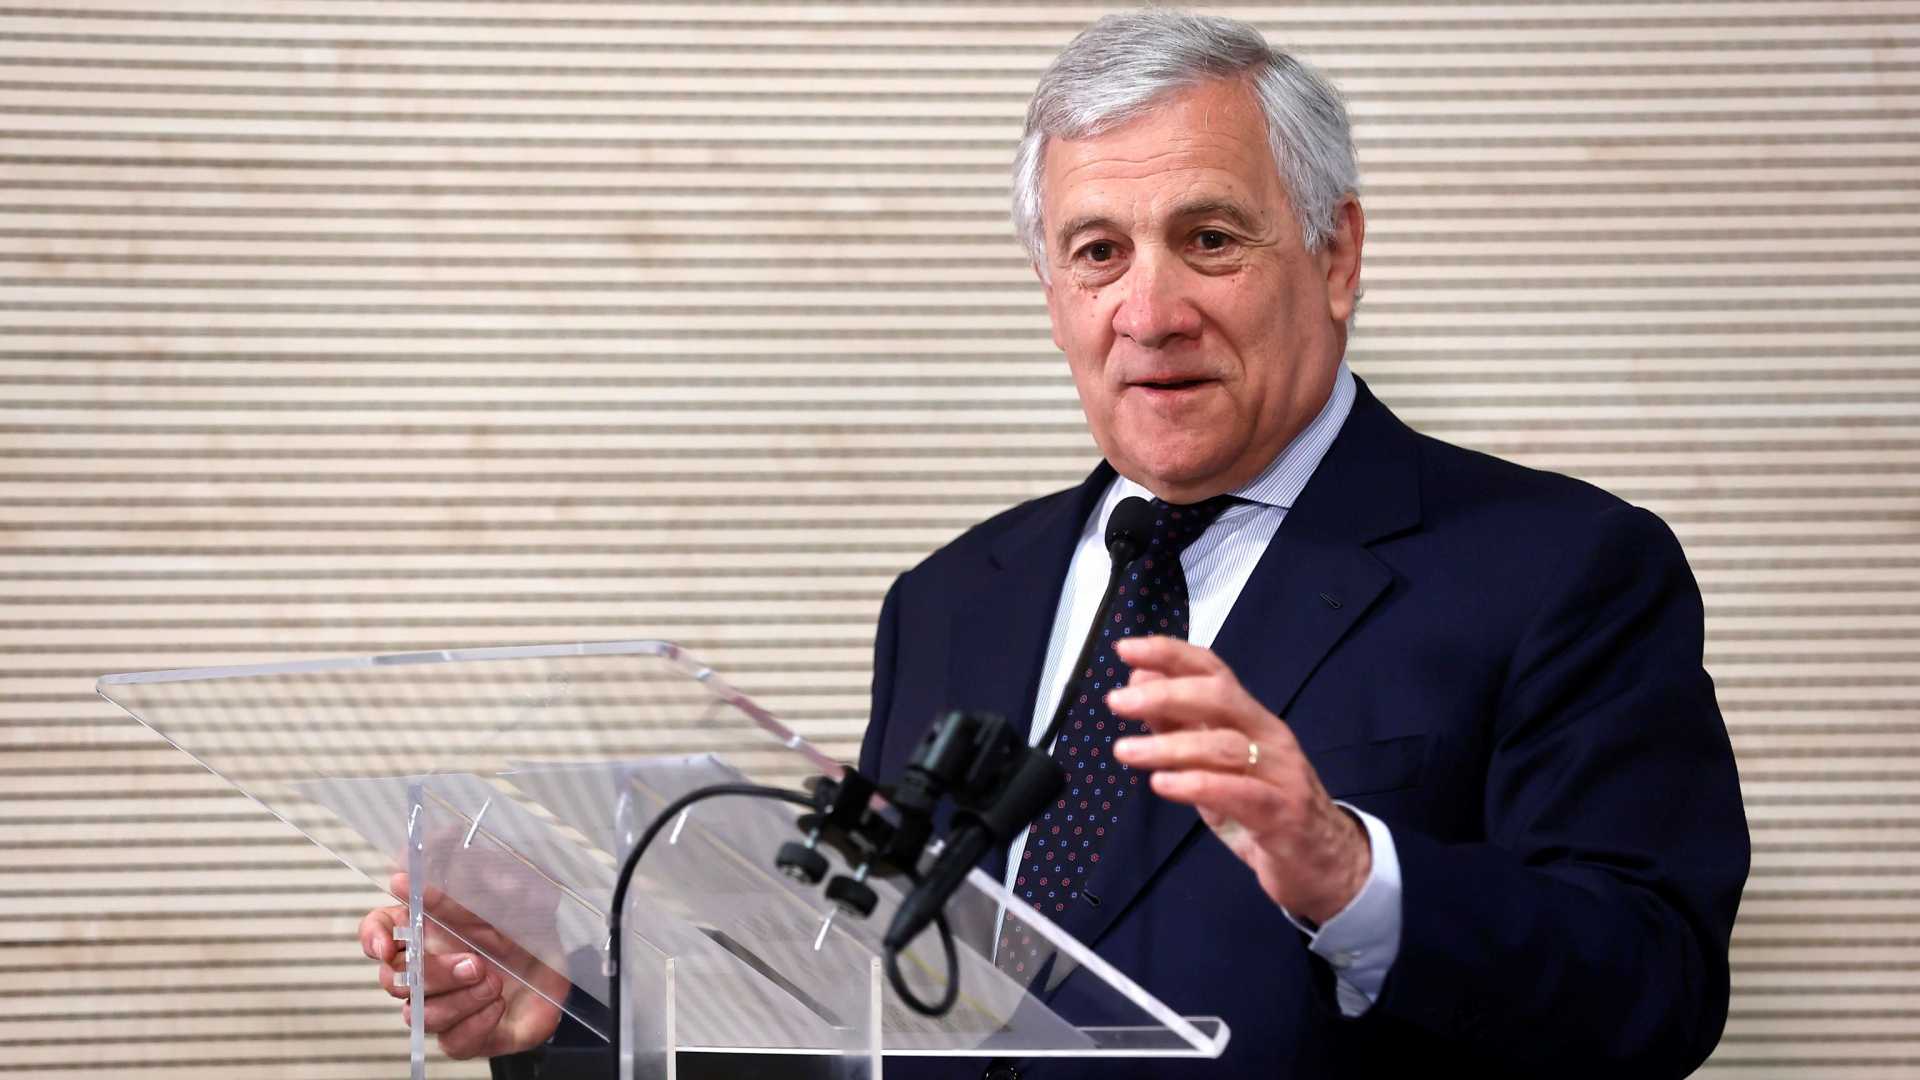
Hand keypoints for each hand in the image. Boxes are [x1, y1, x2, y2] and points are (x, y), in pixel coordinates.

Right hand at [358, 873, 568, 1058]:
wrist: (565, 968)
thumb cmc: (532, 929)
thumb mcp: (515, 891)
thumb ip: (474, 876)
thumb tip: (436, 851)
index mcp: (430, 930)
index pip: (379, 930)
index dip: (374, 937)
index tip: (387, 943)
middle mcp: (430, 969)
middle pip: (394, 979)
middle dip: (432, 973)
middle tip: (473, 963)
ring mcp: (445, 1004)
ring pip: (421, 1014)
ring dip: (460, 998)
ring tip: (494, 982)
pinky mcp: (466, 1037)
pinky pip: (452, 1042)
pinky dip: (477, 1023)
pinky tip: (497, 1005)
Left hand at [1107, 636, 1370, 924]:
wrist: (1325, 864)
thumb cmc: (1263, 809)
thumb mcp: (1213, 766)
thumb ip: (1180, 726)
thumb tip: (1139, 682)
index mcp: (1251, 719)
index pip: (1213, 671)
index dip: (1171, 655)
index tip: (1126, 649)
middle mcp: (1269, 737)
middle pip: (1220, 697)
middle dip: (1166, 694)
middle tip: (1118, 702)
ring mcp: (1280, 774)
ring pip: (1224, 746)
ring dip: (1169, 745)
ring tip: (1124, 751)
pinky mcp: (1283, 814)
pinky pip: (1238, 792)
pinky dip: (1196, 785)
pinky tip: (1161, 784)